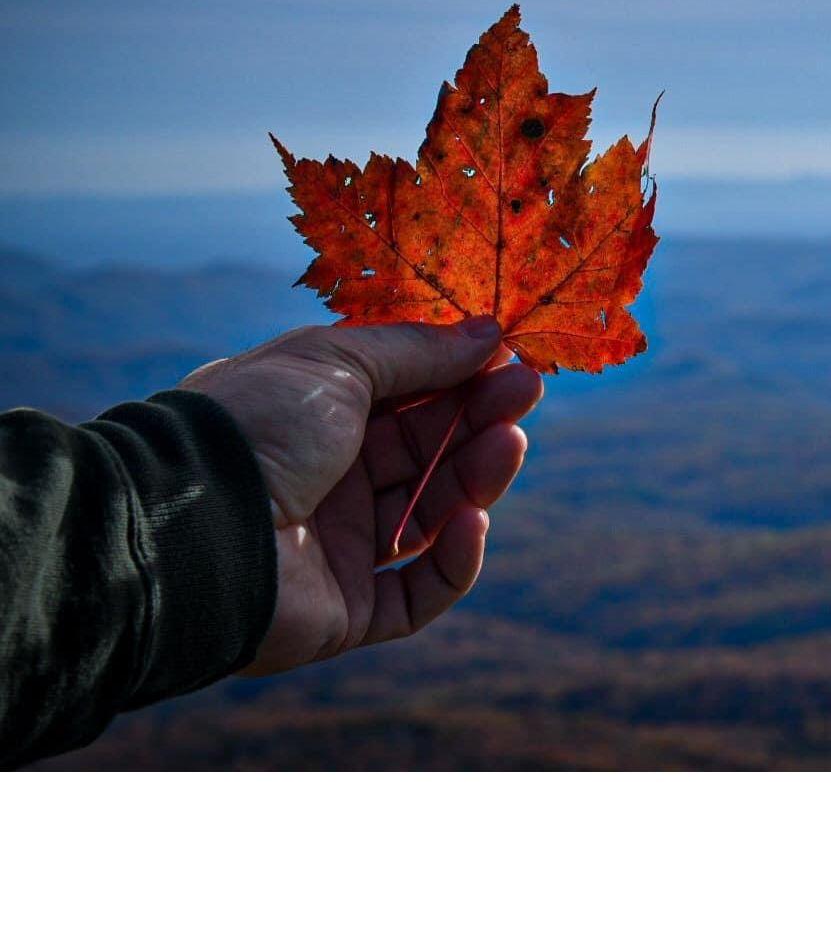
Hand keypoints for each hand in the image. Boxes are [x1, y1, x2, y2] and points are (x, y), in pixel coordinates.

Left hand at [181, 318, 540, 674]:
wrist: (191, 528)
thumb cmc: (256, 427)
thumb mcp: (337, 362)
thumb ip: (419, 351)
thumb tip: (490, 332)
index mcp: (317, 415)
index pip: (406, 394)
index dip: (459, 374)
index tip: (510, 354)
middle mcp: (329, 478)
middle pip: (428, 450)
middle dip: (480, 417)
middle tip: (527, 391)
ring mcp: (339, 545)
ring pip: (432, 514)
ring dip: (477, 477)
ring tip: (508, 443)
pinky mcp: (349, 610)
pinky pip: (420, 592)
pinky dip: (455, 560)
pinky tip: (471, 521)